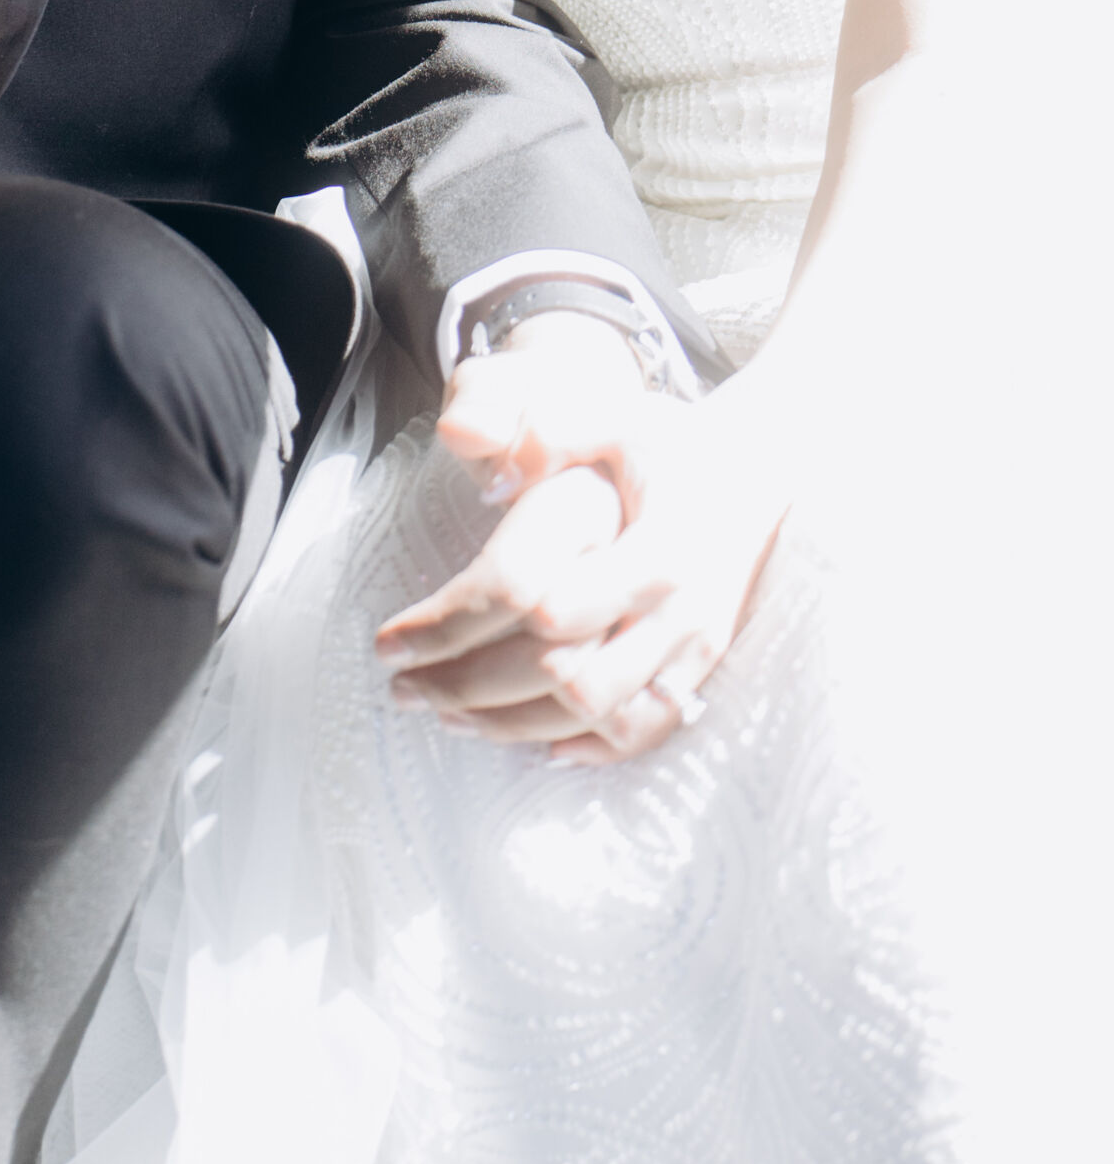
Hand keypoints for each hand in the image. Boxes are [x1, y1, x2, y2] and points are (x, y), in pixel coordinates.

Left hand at [375, 338, 790, 761]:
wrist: (769, 473)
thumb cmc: (678, 443)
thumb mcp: (620, 416)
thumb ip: (556, 428)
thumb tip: (482, 459)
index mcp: (655, 546)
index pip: (549, 609)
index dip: (463, 629)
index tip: (394, 638)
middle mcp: (677, 609)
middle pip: (564, 679)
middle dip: (474, 691)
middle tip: (401, 689)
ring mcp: (692, 648)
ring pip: (597, 717)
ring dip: (516, 726)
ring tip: (446, 716)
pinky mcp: (699, 670)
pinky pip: (645, 730)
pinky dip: (586, 747)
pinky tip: (533, 745)